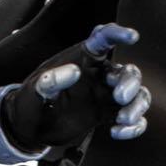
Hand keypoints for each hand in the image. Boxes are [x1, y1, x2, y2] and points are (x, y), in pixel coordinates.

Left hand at [1, 24, 149, 150]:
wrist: (29, 127)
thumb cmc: (30, 101)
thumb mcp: (35, 90)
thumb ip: (51, 80)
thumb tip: (74, 71)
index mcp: (80, 59)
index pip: (102, 39)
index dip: (117, 33)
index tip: (132, 36)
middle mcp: (97, 74)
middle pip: (126, 71)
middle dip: (130, 82)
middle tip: (120, 97)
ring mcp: (103, 95)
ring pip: (136, 94)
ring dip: (137, 105)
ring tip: (123, 119)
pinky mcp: (106, 114)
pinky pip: (131, 117)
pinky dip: (133, 126)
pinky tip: (119, 132)